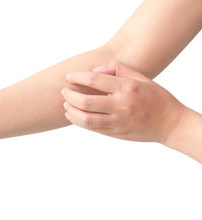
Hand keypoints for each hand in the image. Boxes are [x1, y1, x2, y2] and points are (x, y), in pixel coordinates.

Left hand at [61, 60, 187, 142]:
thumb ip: (118, 69)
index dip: (78, 77)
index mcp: (127, 88)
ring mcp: (118, 122)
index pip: (96, 80)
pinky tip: (73, 115)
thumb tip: (95, 69)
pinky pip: (92, 128)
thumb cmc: (155, 97)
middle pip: (87, 102)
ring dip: (71, 111)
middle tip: (64, 91)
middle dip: (70, 96)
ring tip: (65, 104)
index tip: (69, 76)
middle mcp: (122, 106)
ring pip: (87, 119)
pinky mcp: (116, 134)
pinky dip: (79, 121)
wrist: (170, 124)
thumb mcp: (141, 78)